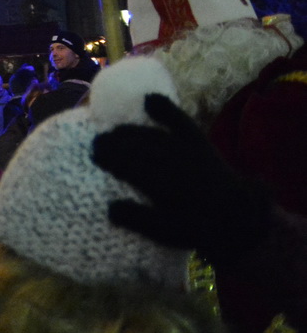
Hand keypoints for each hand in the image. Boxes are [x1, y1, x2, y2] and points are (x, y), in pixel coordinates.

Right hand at [91, 94, 272, 265]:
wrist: (237, 217)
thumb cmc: (197, 227)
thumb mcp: (168, 233)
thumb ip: (139, 220)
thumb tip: (110, 207)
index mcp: (166, 187)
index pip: (132, 166)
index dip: (111, 157)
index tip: (94, 154)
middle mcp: (176, 163)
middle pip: (140, 148)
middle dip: (117, 142)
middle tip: (97, 142)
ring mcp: (189, 150)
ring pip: (154, 135)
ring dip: (132, 131)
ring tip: (115, 131)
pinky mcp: (200, 143)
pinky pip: (181, 122)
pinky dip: (166, 109)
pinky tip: (149, 99)